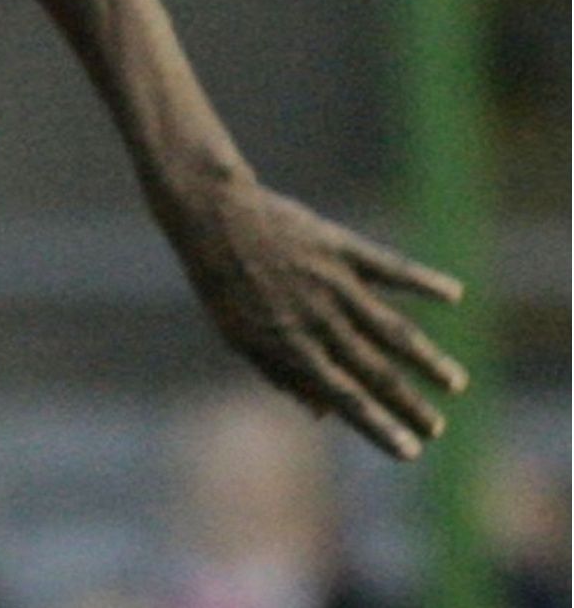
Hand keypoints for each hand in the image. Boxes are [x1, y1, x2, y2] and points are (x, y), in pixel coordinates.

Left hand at [165, 177, 467, 458]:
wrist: (213, 216)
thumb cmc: (223, 282)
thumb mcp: (239, 336)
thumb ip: (282, 374)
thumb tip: (324, 414)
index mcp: (289, 344)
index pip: (343, 396)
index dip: (378, 426)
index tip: (410, 452)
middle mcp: (318, 318)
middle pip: (375, 370)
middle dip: (409, 404)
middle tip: (438, 429)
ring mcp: (334, 282)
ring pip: (393, 328)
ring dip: (427, 358)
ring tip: (455, 383)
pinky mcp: (343, 248)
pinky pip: (392, 268)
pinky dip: (425, 281)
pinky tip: (454, 294)